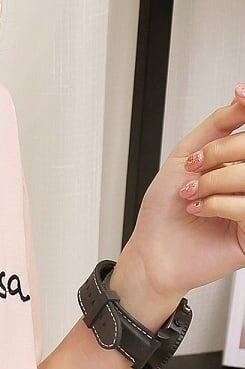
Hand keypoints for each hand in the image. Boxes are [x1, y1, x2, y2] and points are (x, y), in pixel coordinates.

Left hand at [112, 82, 244, 327]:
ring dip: (213, 182)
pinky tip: (199, 211)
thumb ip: (218, 125)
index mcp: (240, 163)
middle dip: (219, 153)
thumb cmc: (164, 212)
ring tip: (191, 196)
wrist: (150, 254)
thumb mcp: (186, 156)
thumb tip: (241, 96)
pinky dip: (217, 204)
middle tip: (194, 171)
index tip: (238, 99)